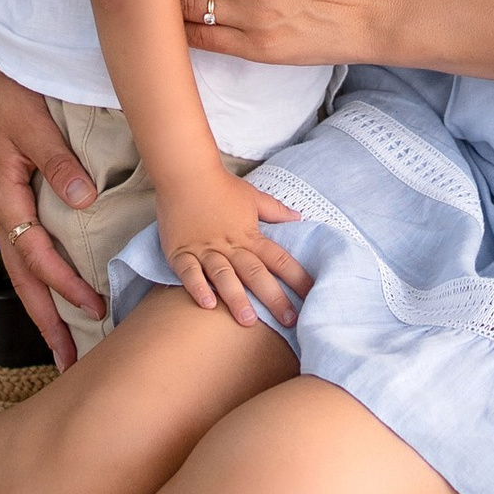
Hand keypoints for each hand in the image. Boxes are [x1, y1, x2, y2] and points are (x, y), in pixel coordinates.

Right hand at [0, 26, 105, 366]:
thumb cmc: (1, 89)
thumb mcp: (30, 122)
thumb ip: (57, 161)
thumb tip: (83, 200)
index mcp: (4, 197)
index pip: (37, 258)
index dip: (65, 287)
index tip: (95, 309)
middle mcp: (1, 208)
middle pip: (23, 278)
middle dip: (46, 320)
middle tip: (69, 360)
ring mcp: (3, 203)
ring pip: (22, 265)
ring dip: (43, 302)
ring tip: (64, 337)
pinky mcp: (9, 193)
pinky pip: (24, 244)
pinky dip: (39, 272)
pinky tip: (55, 283)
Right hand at [155, 168, 313, 329]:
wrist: (185, 172)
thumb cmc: (220, 186)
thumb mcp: (253, 197)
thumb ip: (275, 210)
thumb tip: (298, 217)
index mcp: (249, 235)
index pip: (278, 258)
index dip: (297, 277)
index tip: (313, 294)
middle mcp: (229, 245)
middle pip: (255, 273)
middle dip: (273, 297)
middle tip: (289, 321)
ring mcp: (205, 249)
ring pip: (223, 276)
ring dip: (236, 297)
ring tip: (249, 321)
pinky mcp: (180, 251)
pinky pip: (189, 272)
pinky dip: (197, 287)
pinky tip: (207, 304)